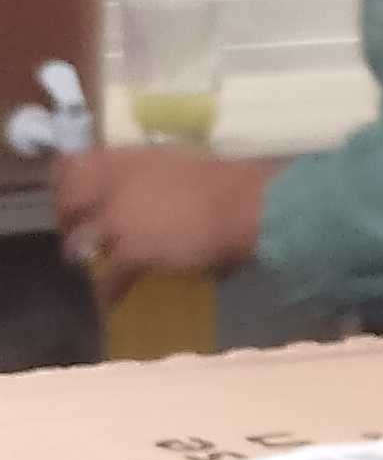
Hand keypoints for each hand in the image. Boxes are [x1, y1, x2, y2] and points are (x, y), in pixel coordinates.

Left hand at [52, 149, 271, 296]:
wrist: (240, 206)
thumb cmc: (222, 182)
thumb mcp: (176, 165)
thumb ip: (149, 176)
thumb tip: (146, 191)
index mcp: (125, 159)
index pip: (75, 164)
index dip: (64, 181)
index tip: (67, 193)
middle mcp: (112, 186)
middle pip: (70, 204)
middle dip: (67, 221)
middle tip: (74, 233)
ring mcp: (118, 220)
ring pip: (82, 241)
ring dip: (81, 253)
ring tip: (85, 264)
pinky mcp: (131, 252)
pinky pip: (109, 276)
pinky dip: (108, 290)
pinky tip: (110, 300)